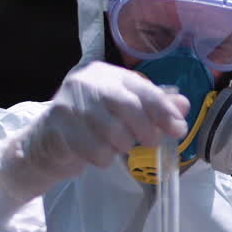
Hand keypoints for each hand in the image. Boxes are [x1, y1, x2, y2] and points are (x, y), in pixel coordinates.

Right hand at [0, 61, 188, 223]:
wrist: (46, 143)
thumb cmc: (91, 125)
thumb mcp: (124, 112)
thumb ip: (153, 106)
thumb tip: (184, 105)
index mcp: (107, 73)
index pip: (142, 89)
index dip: (164, 110)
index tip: (179, 129)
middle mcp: (87, 81)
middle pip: (128, 105)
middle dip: (146, 128)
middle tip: (151, 143)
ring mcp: (69, 101)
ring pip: (112, 130)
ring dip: (122, 146)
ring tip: (118, 147)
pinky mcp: (57, 125)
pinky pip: (94, 149)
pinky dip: (103, 158)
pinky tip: (100, 156)